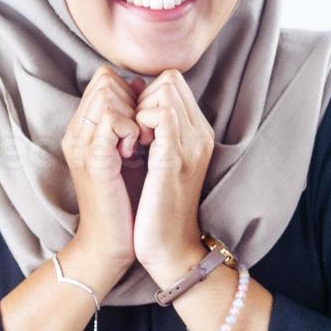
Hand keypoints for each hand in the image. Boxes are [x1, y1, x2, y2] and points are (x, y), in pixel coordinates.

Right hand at [61, 67, 145, 281]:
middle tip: (142, 132)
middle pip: (104, 81)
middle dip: (132, 99)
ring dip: (132, 113)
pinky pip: (111, 118)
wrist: (110, 244)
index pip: (103, 79)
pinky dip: (131, 128)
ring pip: (107, 94)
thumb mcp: (128, 151)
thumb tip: (139, 83)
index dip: (130, 91)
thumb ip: (129, 118)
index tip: (143, 121)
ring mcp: (82, 144)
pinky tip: (136, 150)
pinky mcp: (94, 159)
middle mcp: (76, 133)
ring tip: (139, 143)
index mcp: (82, 130)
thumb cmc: (124, 202)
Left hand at [132, 69, 213, 282]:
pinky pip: (161, 113)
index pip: (173, 82)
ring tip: (133, 142)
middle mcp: (199, 134)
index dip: (146, 95)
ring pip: (165, 89)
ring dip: (139, 109)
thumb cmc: (156, 210)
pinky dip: (139, 121)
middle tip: (131, 134)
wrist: (169, 250)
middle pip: (170, 79)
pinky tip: (132, 149)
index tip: (133, 126)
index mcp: (196, 133)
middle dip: (141, 98)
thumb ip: (154, 130)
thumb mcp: (158, 162)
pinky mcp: (175, 158)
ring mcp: (190, 144)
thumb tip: (134, 95)